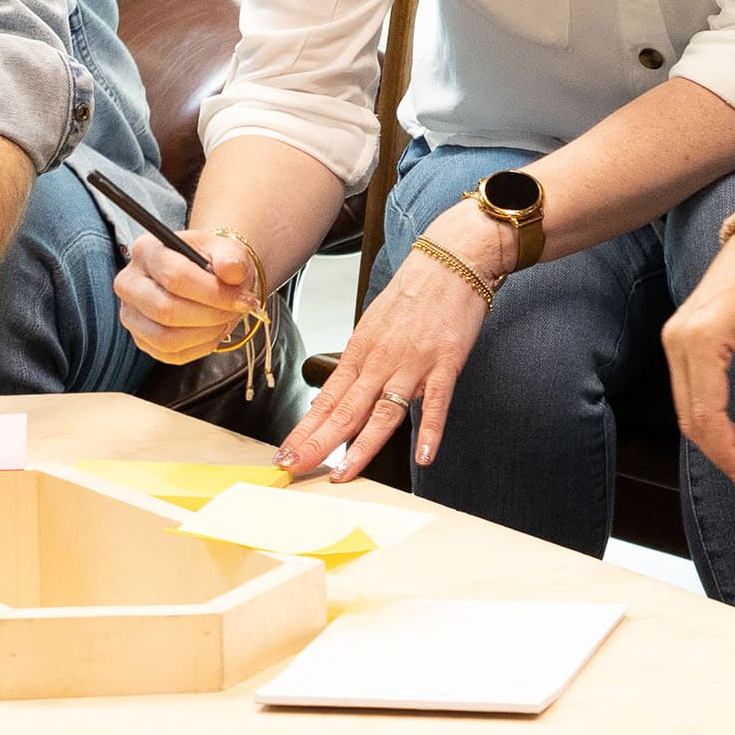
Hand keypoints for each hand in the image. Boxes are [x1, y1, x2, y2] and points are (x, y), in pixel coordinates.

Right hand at [113, 231, 258, 364]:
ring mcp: (131, 314)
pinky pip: (169, 354)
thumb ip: (231, 257)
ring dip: (205, 334)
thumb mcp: (225, 249)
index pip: (175, 276)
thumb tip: (232, 270)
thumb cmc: (211, 261)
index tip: (242, 299)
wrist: (204, 275)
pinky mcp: (141, 339)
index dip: (213, 292)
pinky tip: (213, 331)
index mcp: (146, 250)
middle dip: (210, 315)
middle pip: (166, 310)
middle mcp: (129, 282)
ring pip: (165, 338)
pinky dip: (199, 347)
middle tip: (236, 310)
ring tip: (225, 320)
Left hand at [275, 205, 503, 480]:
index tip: (286, 454)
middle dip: (317, 443)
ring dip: (361, 446)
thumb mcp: (371, 327)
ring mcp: (413, 363)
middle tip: (294, 468)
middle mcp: (380, 361)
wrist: (448, 261)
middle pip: (346, 410)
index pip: (327, 400)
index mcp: (360, 352)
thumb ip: (353, 367)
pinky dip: (430, 429)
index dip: (305, 430)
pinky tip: (424, 455)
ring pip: (383, 411)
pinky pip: (436, 401)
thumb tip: (328, 401)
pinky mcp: (445, 363)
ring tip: (344, 473)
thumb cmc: (410, 295)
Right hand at [662, 221, 734, 494]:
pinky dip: (707, 416)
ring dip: (714, 439)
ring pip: (686, 407)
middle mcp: (677, 341)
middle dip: (722, 454)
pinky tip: (732, 433)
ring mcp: (673, 338)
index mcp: (701, 341)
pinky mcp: (679, 337)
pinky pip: (687, 389)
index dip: (729, 455)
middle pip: (691, 418)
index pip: (708, 417)